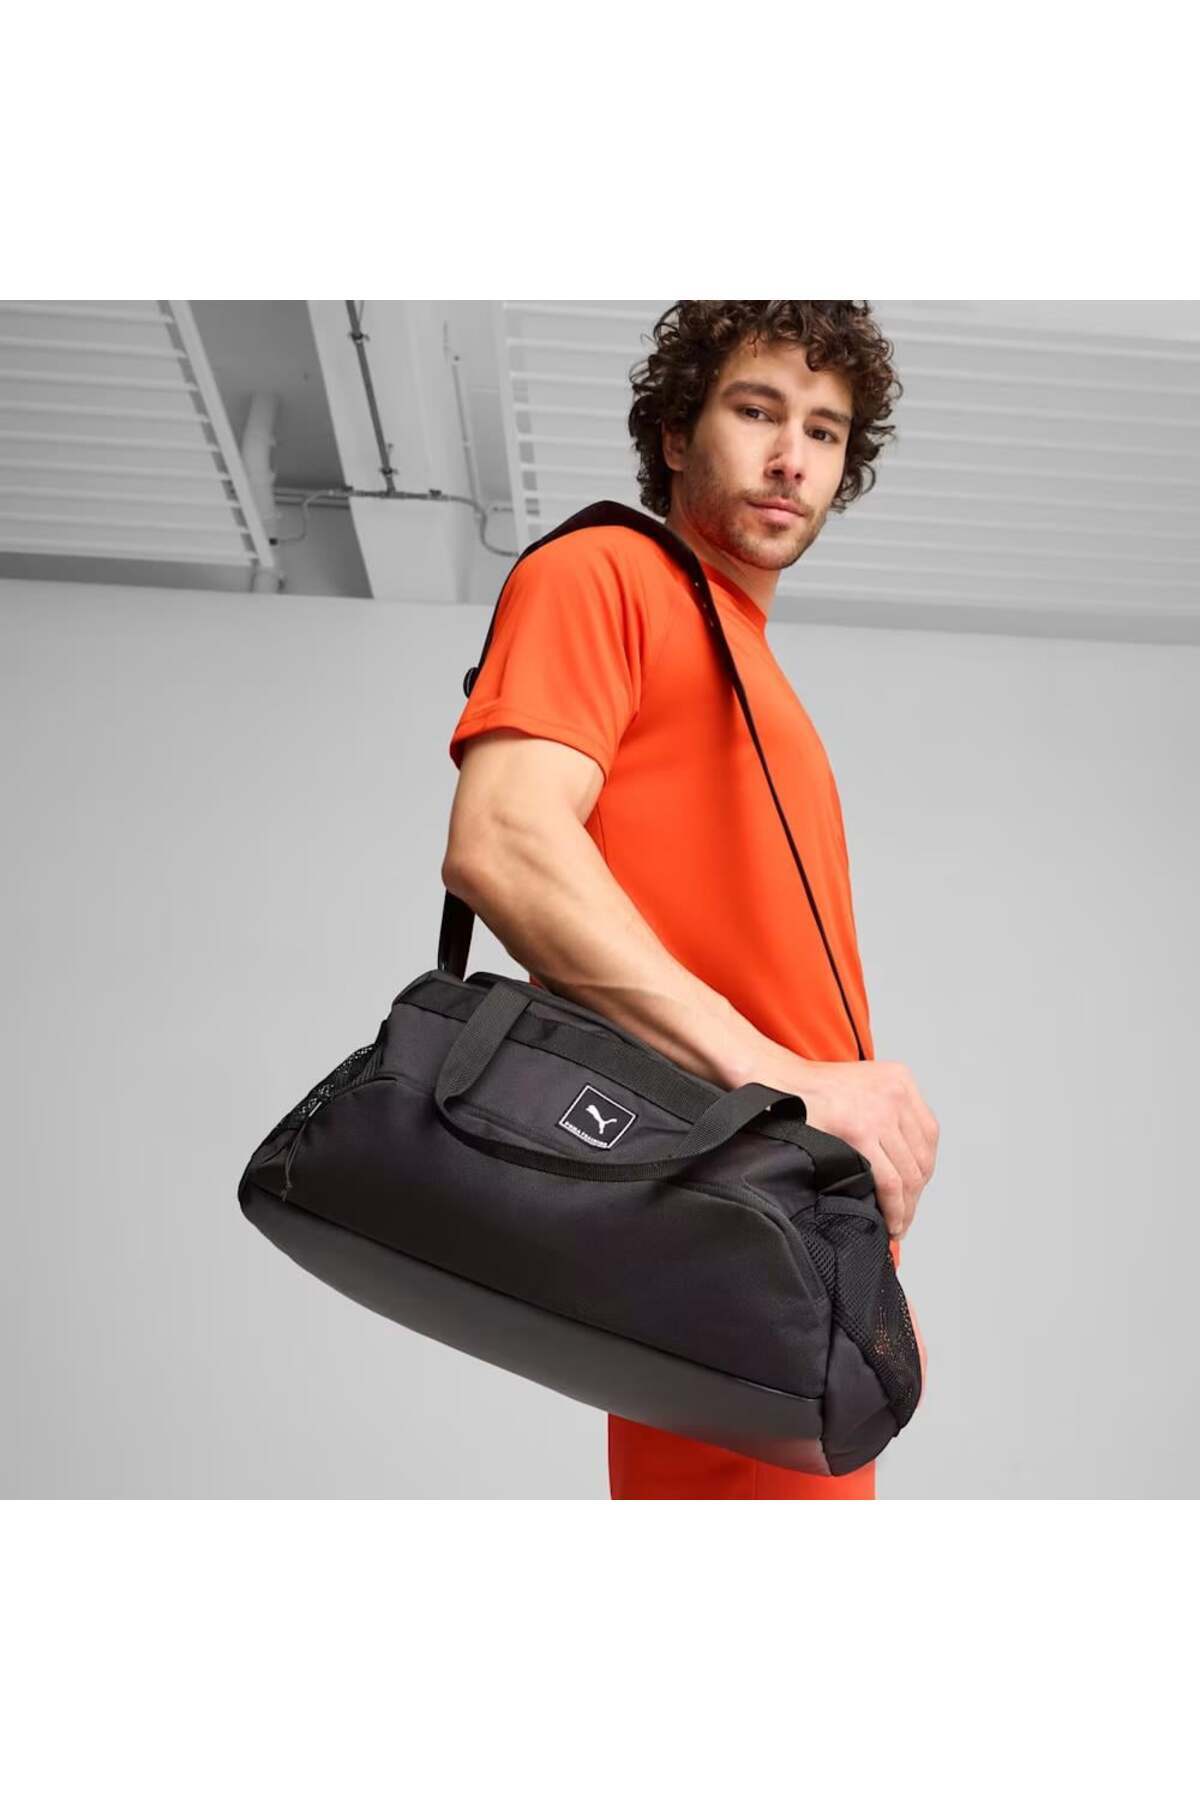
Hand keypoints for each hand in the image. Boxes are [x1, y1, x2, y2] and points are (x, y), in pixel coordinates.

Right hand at [747, 1049, 939, 1241]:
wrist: (777, 1081)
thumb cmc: (810, 1092)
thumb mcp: (862, 1089)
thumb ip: (885, 1115)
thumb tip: (901, 1166)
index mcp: (899, 1080)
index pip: (929, 1135)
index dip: (923, 1171)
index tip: (914, 1193)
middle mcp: (896, 1093)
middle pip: (922, 1157)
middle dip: (915, 1195)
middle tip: (904, 1218)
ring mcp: (881, 1111)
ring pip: (910, 1174)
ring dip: (907, 1207)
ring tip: (897, 1224)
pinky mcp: (862, 1130)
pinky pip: (891, 1181)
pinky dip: (895, 1207)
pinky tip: (889, 1220)